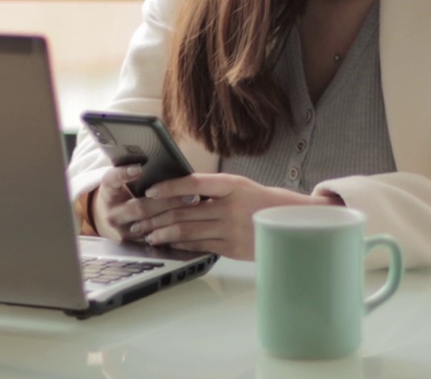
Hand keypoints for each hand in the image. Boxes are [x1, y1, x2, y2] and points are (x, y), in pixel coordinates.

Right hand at [90, 165, 201, 242]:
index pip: (112, 180)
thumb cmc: (124, 193)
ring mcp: (122, 230)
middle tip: (188, 192)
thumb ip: (139, 174)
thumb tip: (167, 163)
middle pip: (140, 207)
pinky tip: (189, 221)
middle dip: (166, 200)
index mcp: (108, 192)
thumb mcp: (125, 182)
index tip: (139, 169)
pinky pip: (155, 237)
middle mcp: (112, 212)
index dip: (124, 174)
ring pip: (149, 224)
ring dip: (173, 214)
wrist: (110, 218)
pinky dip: (173, 229)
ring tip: (193, 204)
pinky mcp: (133, 244)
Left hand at [135, 174, 340, 259]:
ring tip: (146, 233)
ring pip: (188, 229)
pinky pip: (199, 245)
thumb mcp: (239, 187)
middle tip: (136, 216)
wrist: (294, 223)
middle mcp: (231, 206)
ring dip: (162, 231)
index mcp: (232, 185)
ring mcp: (231, 228)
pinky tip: (166, 243)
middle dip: (155, 213)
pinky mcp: (232, 247)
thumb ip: (212, 189)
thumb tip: (177, 191)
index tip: (149, 189)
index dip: (169, 187)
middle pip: (184, 209)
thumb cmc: (261, 202)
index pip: (193, 182)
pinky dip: (179, 243)